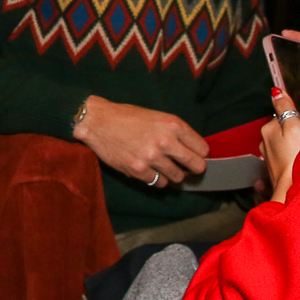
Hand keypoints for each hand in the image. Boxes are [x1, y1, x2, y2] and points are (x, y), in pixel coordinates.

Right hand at [71, 96, 208, 186]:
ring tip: (163, 167)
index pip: (202, 149)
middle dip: (193, 168)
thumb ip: (175, 132)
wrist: (97, 121)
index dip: (199, 153)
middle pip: (196, 165)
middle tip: (187, 167)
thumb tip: (191, 150)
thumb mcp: (156, 116)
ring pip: (178, 177)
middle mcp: (165, 141)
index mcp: (172, 124)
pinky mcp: (138, 170)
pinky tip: (150, 169)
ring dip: (173, 174)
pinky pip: (159, 183)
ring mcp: (152, 157)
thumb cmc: (127, 116)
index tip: (194, 155)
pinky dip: (157, 179)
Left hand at [262, 88, 299, 203]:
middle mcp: (265, 144)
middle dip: (292, 133)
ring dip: (292, 147)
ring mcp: (269, 159)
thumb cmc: (296, 158)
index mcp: (268, 130)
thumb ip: (285, 108)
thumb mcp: (293, 126)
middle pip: (281, 131)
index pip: (281, 116)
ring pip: (283, 146)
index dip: (294, 118)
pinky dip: (291, 159)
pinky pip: (285, 160)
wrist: (293, 190)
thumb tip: (276, 91)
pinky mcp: (276, 172)